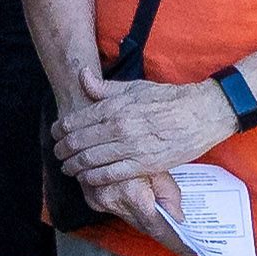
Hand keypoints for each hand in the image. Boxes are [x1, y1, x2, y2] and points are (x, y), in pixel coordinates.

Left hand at [47, 64, 234, 191]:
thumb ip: (105, 87)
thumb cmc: (168, 99)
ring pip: (90, 161)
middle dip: (62, 150)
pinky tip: (86, 178)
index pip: (75, 121)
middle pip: (78, 143)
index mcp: (114, 108)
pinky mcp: (143, 165)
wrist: (201, 114)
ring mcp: (130, 148)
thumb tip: (82, 77)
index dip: (60, 130)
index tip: (55, 134)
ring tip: (67, 168)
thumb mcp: (134, 87)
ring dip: (73, 166)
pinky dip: (93, 178)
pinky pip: (110, 175)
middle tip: (57, 153)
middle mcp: (119, 128)